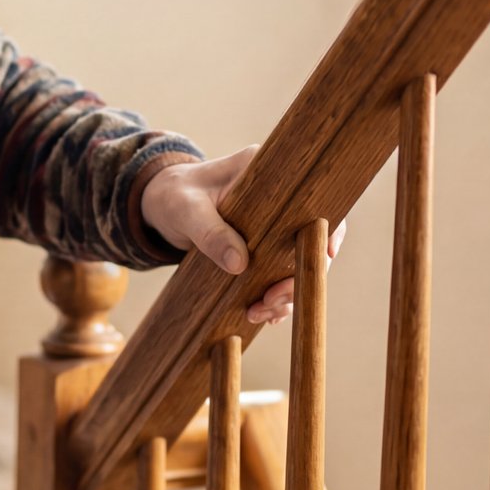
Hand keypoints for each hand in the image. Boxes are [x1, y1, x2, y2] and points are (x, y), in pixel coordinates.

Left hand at [140, 146, 345, 327]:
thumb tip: (239, 264)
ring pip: (297, 263)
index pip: (314, 198)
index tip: (326, 255)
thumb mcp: (186, 210)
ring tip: (258, 313)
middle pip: (310, 239)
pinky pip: (280, 275)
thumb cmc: (174, 196)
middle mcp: (280, 200)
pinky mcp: (264, 248)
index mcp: (268, 174)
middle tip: (272, 299)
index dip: (329, 228)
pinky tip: (263, 315)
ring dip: (285, 293)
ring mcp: (274, 227)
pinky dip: (276, 298)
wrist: (161, 206)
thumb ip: (210, 232)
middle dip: (298, 275)